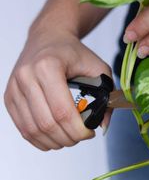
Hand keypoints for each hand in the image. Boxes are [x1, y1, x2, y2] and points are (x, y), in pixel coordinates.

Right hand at [4, 27, 111, 150]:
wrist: (49, 38)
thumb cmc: (74, 53)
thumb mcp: (99, 68)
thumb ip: (106, 95)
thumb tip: (103, 126)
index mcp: (49, 67)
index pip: (62, 111)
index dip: (78, 130)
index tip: (90, 133)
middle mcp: (27, 77)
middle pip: (46, 124)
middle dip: (68, 138)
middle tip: (81, 136)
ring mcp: (14, 88)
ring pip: (33, 130)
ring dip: (54, 141)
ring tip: (70, 137)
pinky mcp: (9, 97)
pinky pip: (23, 128)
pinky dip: (40, 139)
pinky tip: (55, 136)